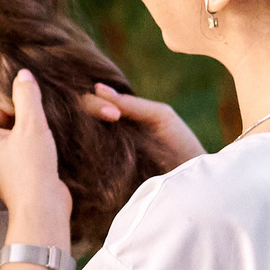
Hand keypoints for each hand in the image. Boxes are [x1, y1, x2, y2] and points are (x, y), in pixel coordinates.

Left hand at [0, 70, 71, 245]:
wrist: (42, 209)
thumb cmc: (32, 170)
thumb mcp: (32, 125)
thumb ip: (26, 95)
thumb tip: (23, 75)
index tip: (10, 88)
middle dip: (6, 103)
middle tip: (26, 106)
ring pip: (0, 125)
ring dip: (18, 117)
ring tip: (37, 120)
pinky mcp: (7, 166)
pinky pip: (10, 140)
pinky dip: (23, 132)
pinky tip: (42, 133)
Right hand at [82, 83, 206, 169]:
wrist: (193, 181)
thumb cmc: (179, 144)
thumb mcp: (159, 117)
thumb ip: (131, 104)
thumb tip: (97, 88)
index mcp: (115, 117)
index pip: (89, 103)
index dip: (95, 104)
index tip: (115, 114)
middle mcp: (103, 135)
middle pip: (77, 119)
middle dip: (91, 112)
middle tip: (114, 118)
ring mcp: (99, 157)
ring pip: (77, 142)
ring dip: (86, 136)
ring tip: (109, 137)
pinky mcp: (100, 180)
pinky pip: (85, 167)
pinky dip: (87, 161)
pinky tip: (98, 159)